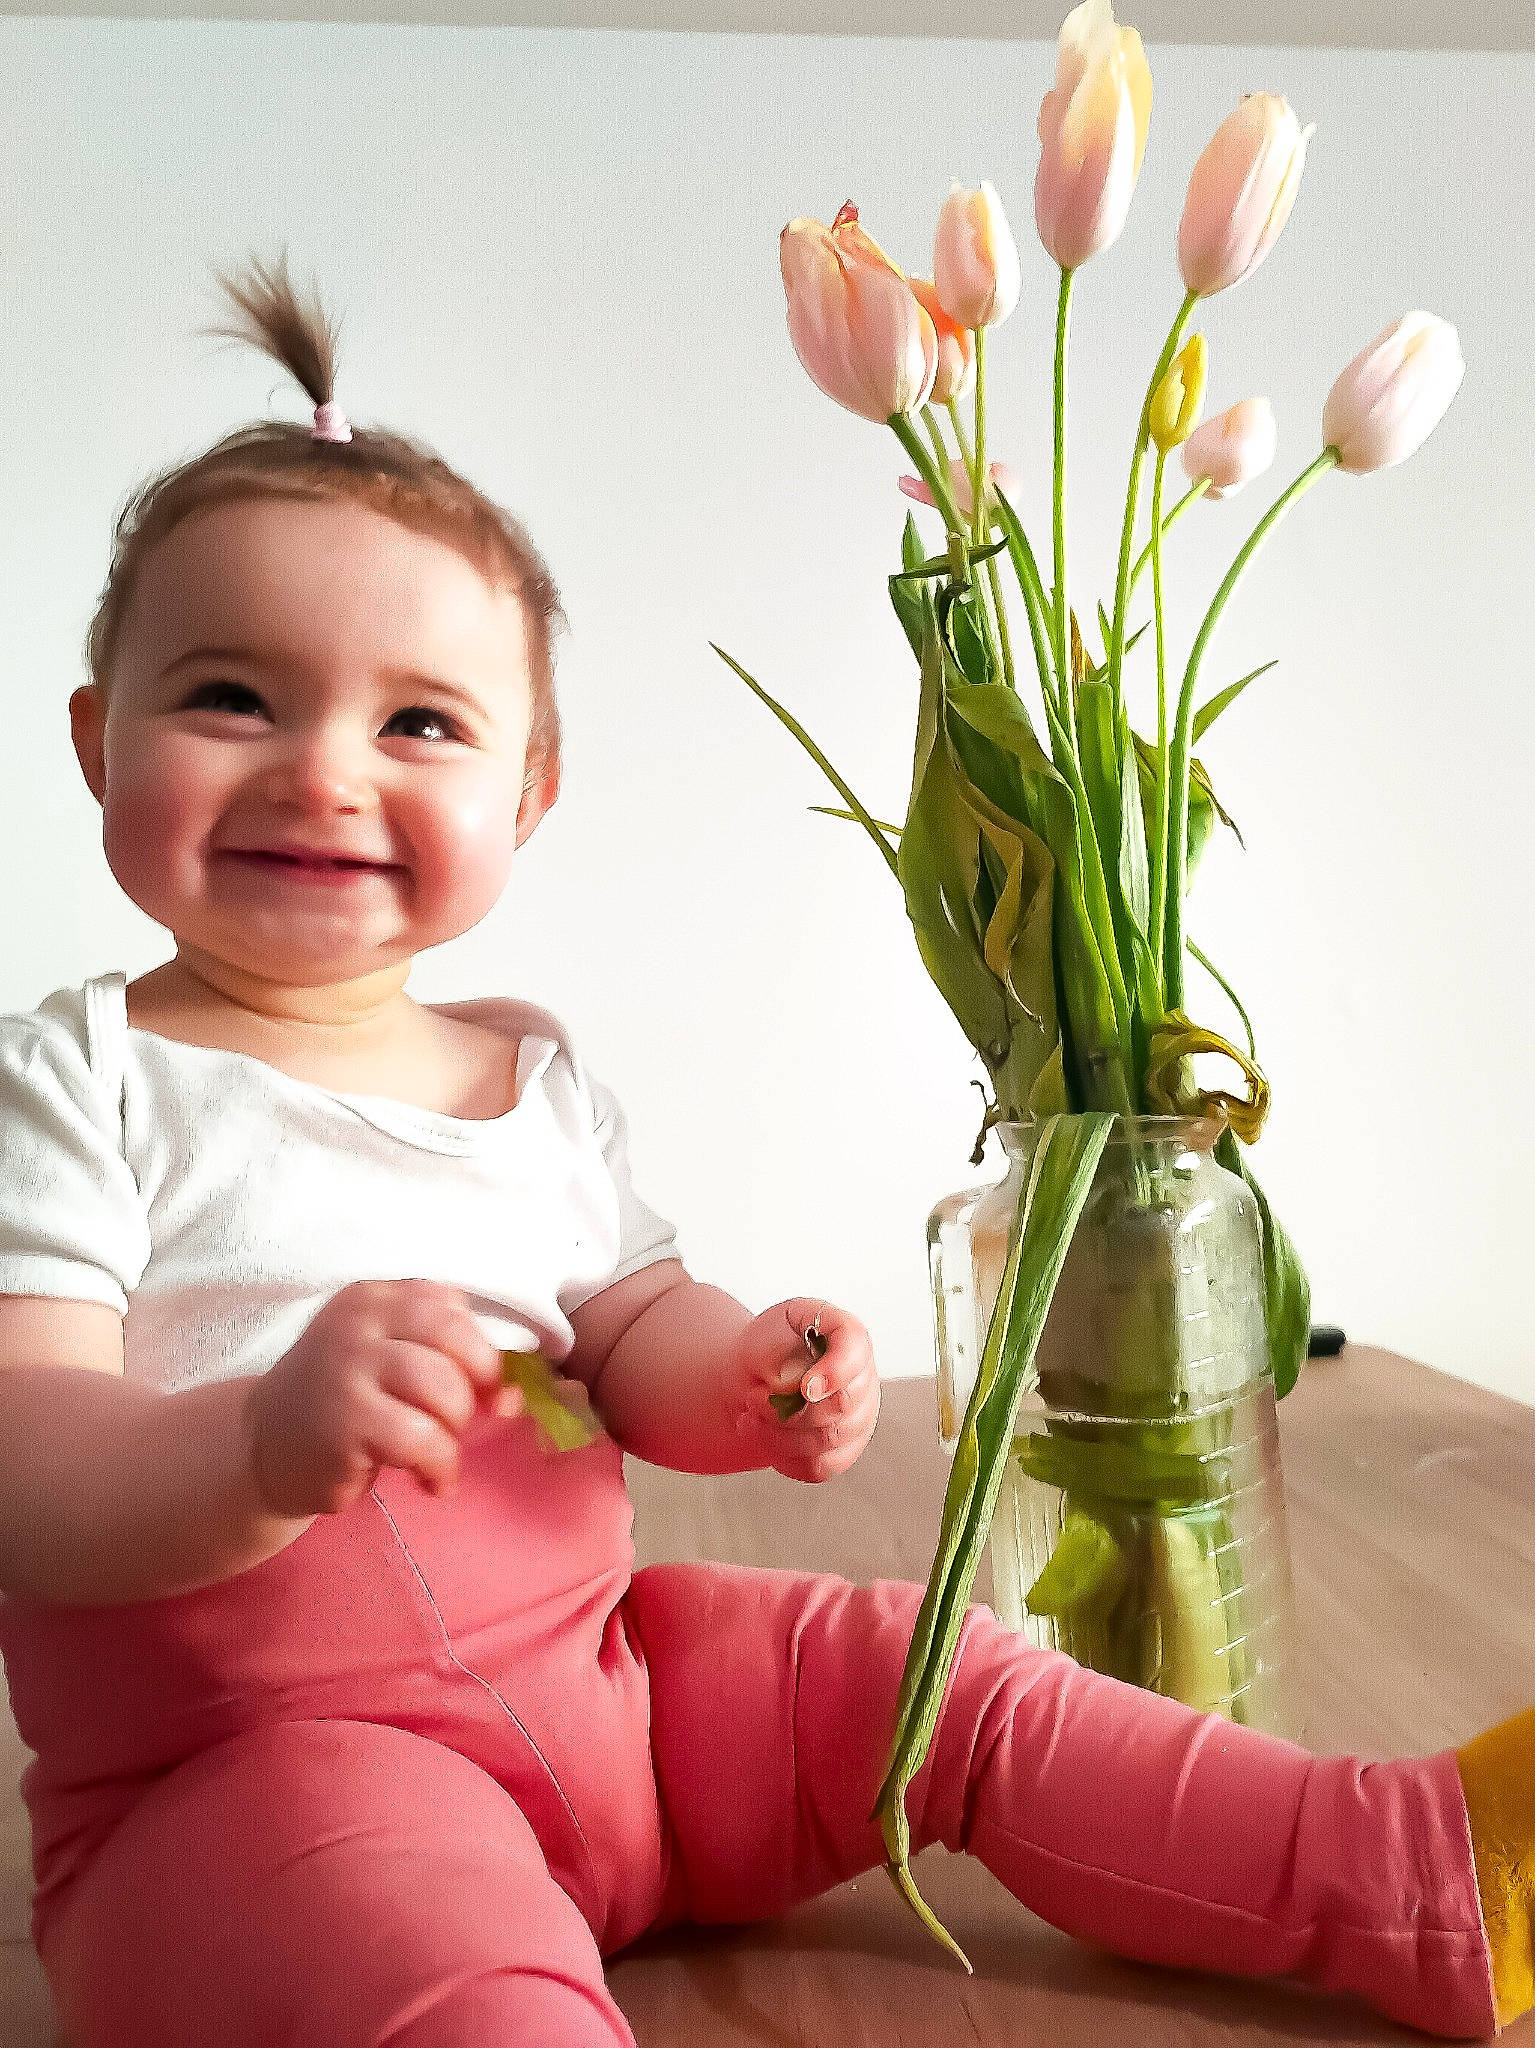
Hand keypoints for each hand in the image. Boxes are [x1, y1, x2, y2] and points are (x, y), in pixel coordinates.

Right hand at [245, 1279, 522, 1518]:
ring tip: (439, 1452)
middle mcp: (358, 1323)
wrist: (263, 1448)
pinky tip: (431, 1481)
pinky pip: (422, 1438)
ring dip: (455, 1429)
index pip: (449, 1304)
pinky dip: (441, 1466)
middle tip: (463, 1418)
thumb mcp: (385, 1358)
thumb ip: (444, 1359)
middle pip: (453, 1336)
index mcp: (374, 1298)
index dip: (480, 1347)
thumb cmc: (342, 1402)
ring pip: (442, 1387)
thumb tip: (514, 1395)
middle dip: (477, 1383)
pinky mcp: (345, 1421)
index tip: (485, 1385)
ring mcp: (347, 1368)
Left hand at [730, 1297, 879, 1483]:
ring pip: (826, 1440)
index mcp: (848, 1336)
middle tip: (754, 1397)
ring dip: (778, 1433)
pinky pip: (819, 1467)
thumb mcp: (764, 1335)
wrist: (757, 1377)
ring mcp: (859, 1418)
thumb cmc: (767, 1350)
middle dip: (789, 1408)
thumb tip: (790, 1385)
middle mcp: (864, 1378)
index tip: (805, 1388)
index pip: (856, 1350)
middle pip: (842, 1405)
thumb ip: (777, 1353)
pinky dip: (784, 1457)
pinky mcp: (844, 1450)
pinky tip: (765, 1436)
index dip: (835, 1372)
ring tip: (753, 1414)